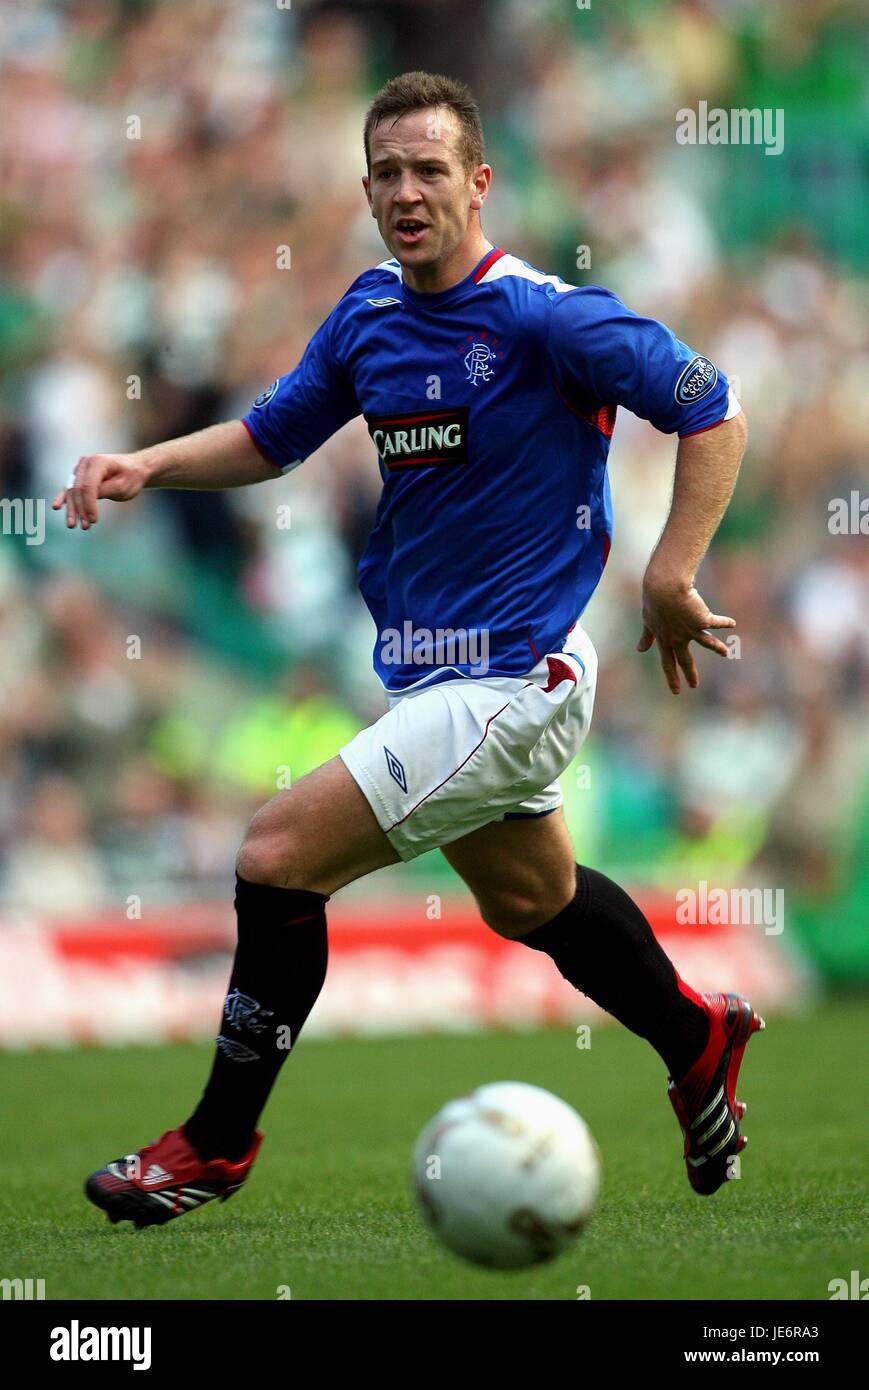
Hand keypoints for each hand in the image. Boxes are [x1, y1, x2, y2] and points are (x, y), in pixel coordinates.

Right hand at [52, 453, 148, 529]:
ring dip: (72, 509)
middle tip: (86, 527)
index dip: (89, 505)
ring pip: (72, 491)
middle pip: (78, 489)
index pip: (88, 486)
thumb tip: (88, 500)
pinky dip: (64, 499)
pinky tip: (57, 507)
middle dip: (80, 510)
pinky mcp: (79, 476)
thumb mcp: (122, 486)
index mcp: (98, 462)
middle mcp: (86, 463)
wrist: (134, 469)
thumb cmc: (130, 477)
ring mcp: (81, 469)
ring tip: (72, 525)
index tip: (94, 520)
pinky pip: (70, 488)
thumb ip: (105, 491)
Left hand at [637, 575, 735, 693]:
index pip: (667, 662)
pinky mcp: (702, 619)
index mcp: (664, 638)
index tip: (676, 691)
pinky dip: (724, 622)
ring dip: (717, 648)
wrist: (664, 587)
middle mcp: (678, 637)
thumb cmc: (654, 599)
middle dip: (690, 674)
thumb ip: (647, 636)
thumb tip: (640, 650)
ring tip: (726, 653)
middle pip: (684, 659)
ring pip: (707, 643)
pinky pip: (716, 622)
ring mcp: (691, 630)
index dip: (671, 677)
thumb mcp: (648, 620)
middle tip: (694, 686)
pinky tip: (731, 623)